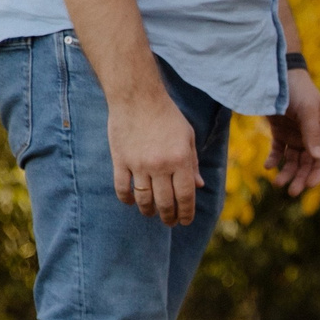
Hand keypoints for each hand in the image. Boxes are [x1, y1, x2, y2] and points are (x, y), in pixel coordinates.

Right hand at [107, 90, 202, 225]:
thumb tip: (199, 187)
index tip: (185, 221)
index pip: (186, 196)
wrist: (138, 97)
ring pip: (143, 199)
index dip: (186, 213)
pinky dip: (127, 199)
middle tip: (170, 222)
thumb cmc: (167, 116)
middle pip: (165, 202)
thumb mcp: (188, 137)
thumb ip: (193, 164)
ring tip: (152, 213)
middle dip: (169, 217)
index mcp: (181, 160)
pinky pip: (122, 188)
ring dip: (148, 210)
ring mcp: (139, 164)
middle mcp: (161, 165)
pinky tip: (131, 202)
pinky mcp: (120, 160)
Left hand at [266, 69, 319, 195]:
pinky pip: (278, 151)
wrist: (277, 72)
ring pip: (293, 160)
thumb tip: (318, 158)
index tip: (310, 185)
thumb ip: (312, 133)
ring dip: (287, 172)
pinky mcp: (280, 131)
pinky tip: (267, 166)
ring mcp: (295, 134)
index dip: (319, 172)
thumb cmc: (297, 88)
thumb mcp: (307, 109)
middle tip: (291, 192)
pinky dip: (274, 159)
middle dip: (301, 177)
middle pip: (309, 162)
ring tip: (276, 182)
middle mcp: (312, 135)